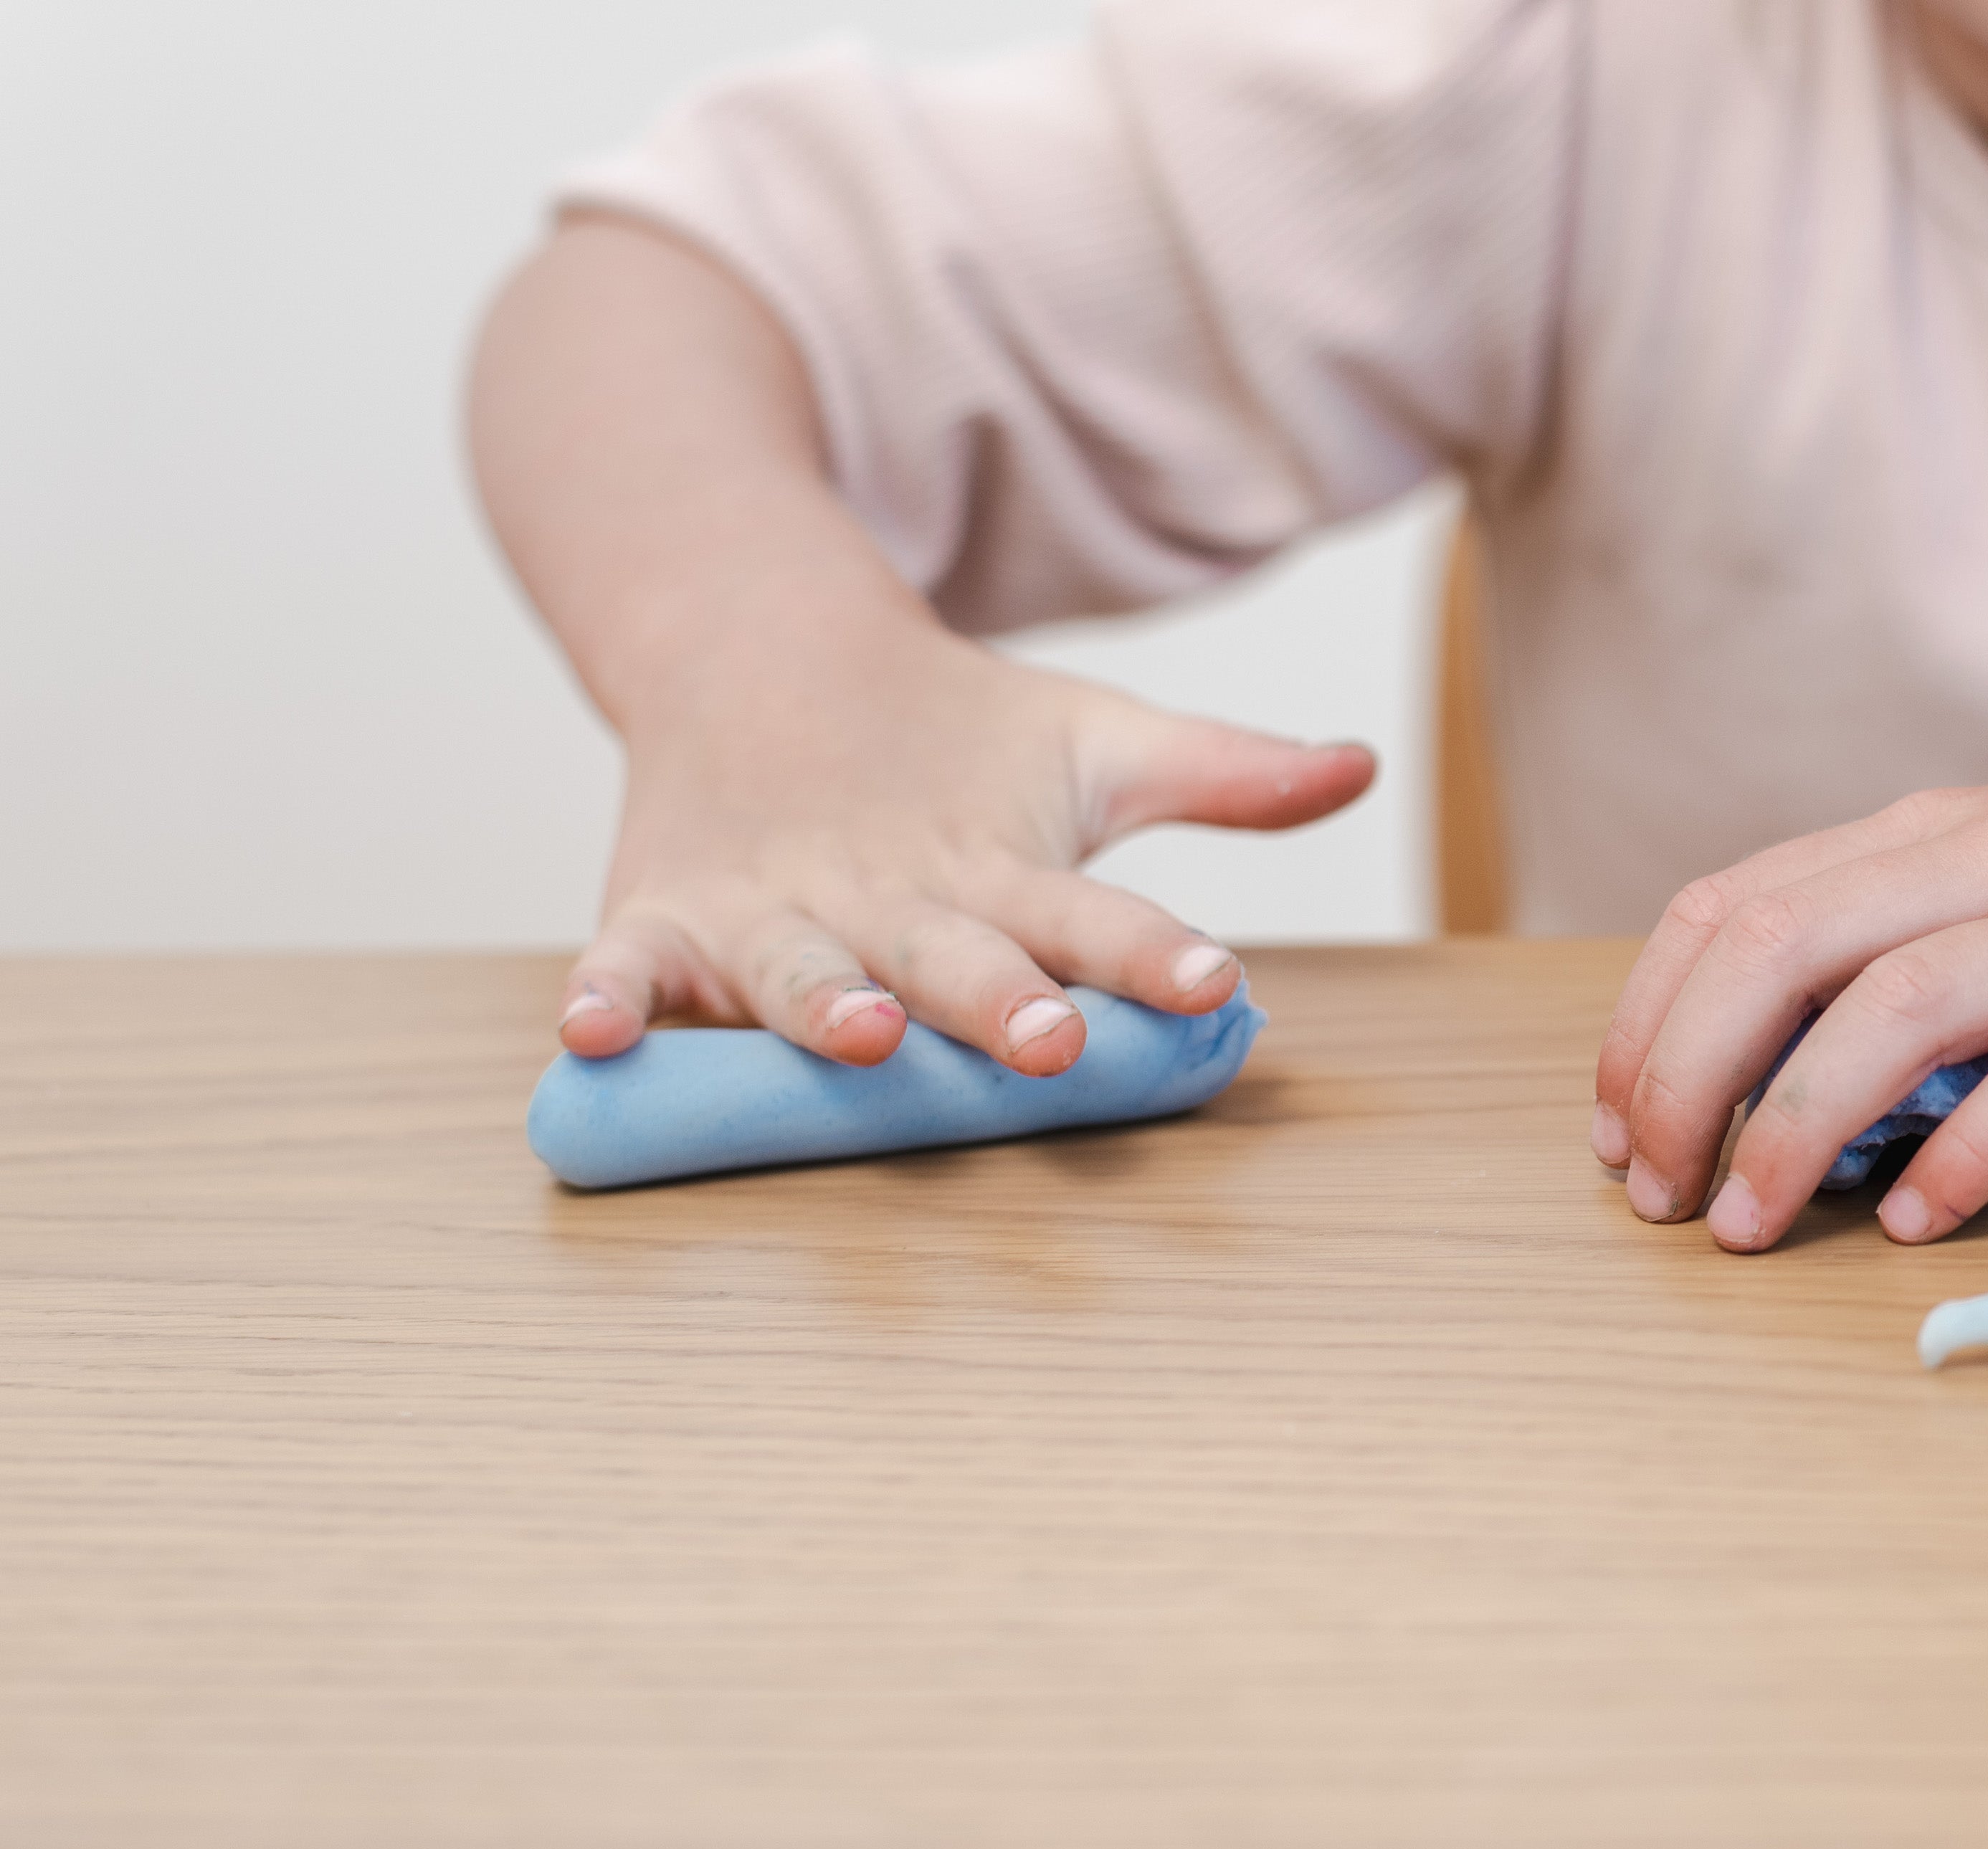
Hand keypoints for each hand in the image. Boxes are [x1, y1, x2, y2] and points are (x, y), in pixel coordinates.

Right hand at [558, 614, 1370, 1071]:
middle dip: (1002, 1000)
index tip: (1218, 985)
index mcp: (1002, 867)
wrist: (759, 637)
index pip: (1098, 917)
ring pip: (804, 971)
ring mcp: (775, 908)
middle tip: (1050, 1040)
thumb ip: (1225, 775)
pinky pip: (631, 963)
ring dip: (832, 1009)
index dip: (1155, 954)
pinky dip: (611, 997)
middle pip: (956, 955)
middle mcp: (891, 897)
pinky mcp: (670, 912)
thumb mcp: (1096, 744)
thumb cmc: (956, 733)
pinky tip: (597, 1038)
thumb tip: (1359, 764)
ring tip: (868, 1038)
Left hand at [1591, 740, 1987, 1252]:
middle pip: (1781, 950)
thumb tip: (1777, 1074)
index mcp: (1939, 828)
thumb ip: (1913, 944)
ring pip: (1894, 1011)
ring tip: (1751, 1226)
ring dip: (1793, 1128)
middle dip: (1686, 1082)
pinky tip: (1915, 1221)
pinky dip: (1963, 1154)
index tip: (1619, 1131)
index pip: (1735, 905)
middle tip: (1658, 1200)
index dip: (1649, 1023)